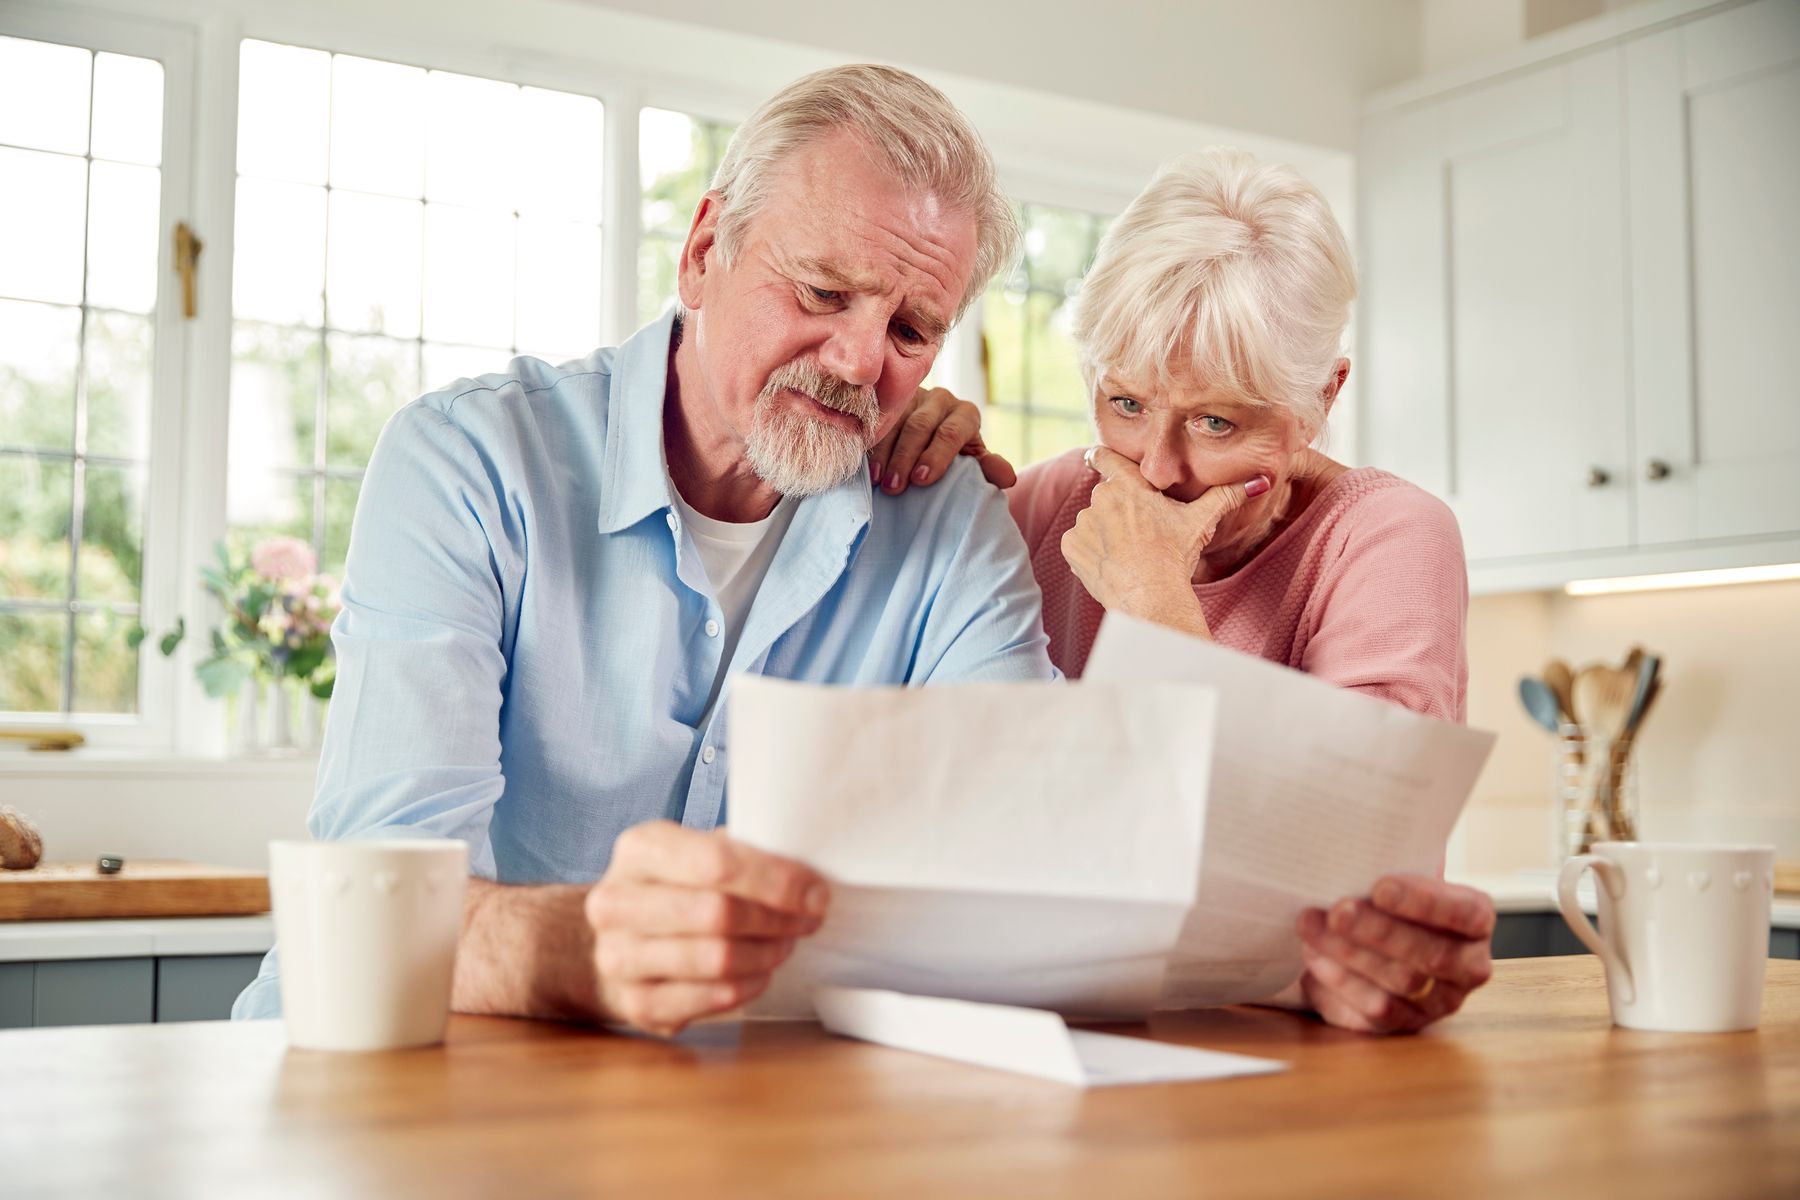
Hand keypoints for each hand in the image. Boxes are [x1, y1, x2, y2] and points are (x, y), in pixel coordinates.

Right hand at [584, 821, 828, 1036]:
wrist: (615, 938)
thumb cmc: (674, 888)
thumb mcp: (696, 850)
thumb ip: (742, 853)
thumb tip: (806, 880)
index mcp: (639, 849)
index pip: (716, 863)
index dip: (776, 880)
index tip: (815, 891)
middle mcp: (616, 903)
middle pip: (717, 914)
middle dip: (777, 919)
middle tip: (808, 919)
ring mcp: (619, 957)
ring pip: (717, 960)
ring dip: (767, 953)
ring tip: (785, 943)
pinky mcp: (635, 1004)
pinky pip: (711, 999)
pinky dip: (749, 986)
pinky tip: (760, 972)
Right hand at [867, 386, 1016, 494]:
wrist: (927, 434)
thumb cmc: (952, 455)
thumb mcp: (971, 461)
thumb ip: (987, 468)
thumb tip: (1008, 477)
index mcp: (965, 414)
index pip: (952, 432)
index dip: (937, 455)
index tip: (921, 479)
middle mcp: (941, 400)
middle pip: (921, 426)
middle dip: (907, 457)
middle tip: (895, 487)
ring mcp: (912, 396)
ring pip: (895, 421)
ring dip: (884, 452)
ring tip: (877, 480)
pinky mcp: (887, 399)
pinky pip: (875, 416)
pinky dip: (869, 441)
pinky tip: (862, 460)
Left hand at [1059, 446, 1264, 627]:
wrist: (1150, 594)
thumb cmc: (1176, 556)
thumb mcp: (1200, 521)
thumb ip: (1226, 496)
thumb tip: (1260, 481)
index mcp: (1127, 485)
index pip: (1105, 457)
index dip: (1100, 457)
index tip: (1097, 458)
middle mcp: (1100, 498)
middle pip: (1105, 498)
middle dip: (1117, 511)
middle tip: (1138, 533)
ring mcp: (1083, 523)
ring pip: (1092, 522)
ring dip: (1104, 532)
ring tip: (1127, 553)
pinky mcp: (1071, 546)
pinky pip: (1078, 544)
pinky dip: (1090, 552)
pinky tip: (1112, 563)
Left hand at [1296, 874, 1494, 1034]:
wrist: (1367, 936)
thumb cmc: (1385, 897)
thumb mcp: (1394, 874)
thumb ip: (1390, 863)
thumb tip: (1362, 845)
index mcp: (1475, 919)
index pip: (1466, 913)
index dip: (1424, 902)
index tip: (1380, 887)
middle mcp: (1468, 965)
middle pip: (1432, 953)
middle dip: (1379, 931)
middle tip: (1337, 910)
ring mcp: (1440, 1001)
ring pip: (1402, 982)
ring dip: (1350, 953)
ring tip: (1311, 926)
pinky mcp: (1406, 1023)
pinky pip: (1378, 1010)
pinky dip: (1342, 981)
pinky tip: (1315, 956)